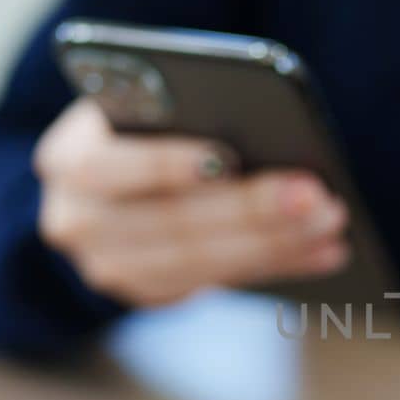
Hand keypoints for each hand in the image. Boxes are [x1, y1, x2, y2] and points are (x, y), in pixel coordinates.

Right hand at [34, 99, 349, 306]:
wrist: (100, 188)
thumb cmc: (139, 128)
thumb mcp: (141, 106)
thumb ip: (178, 114)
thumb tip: (265, 131)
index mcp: (69, 158)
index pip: (111, 164)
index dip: (167, 162)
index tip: (227, 155)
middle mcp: (77, 219)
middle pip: (172, 220)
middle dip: (251, 208)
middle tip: (315, 195)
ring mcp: (109, 266)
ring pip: (200, 261)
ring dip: (275, 243)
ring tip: (331, 223)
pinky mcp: (146, 293)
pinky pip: (220, 282)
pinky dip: (277, 264)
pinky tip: (322, 250)